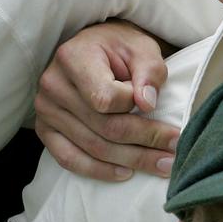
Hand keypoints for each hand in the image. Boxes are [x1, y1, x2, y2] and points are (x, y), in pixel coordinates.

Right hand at [35, 20, 179, 180]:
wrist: (93, 49)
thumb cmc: (120, 48)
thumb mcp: (141, 48)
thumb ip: (149, 71)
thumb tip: (147, 103)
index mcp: (72, 58)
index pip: (105, 98)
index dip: (132, 106)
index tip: (152, 105)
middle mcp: (53, 85)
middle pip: (104, 128)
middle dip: (145, 143)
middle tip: (176, 152)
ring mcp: (45, 111)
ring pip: (93, 148)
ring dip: (132, 161)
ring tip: (164, 166)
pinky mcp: (45, 130)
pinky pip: (69, 160)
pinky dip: (99, 171)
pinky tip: (126, 173)